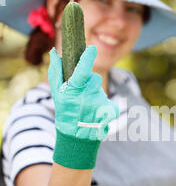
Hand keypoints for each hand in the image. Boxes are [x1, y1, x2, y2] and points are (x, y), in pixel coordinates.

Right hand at [48, 45, 118, 168]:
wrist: (76, 136)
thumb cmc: (65, 111)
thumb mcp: (56, 93)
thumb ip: (55, 71)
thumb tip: (54, 52)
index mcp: (73, 90)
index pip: (82, 71)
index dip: (88, 58)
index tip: (92, 49)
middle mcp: (86, 97)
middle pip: (94, 79)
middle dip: (90, 83)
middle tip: (82, 95)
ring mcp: (99, 105)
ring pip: (101, 90)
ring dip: (96, 94)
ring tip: (88, 107)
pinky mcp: (109, 111)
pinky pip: (111, 101)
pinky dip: (106, 106)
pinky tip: (98, 114)